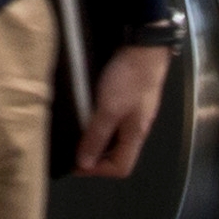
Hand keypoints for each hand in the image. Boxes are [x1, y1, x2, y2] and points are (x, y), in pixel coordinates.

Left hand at [72, 41, 171, 177]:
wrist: (144, 47)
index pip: (121, 168)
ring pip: (115, 137)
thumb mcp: (109, 110)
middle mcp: (137, 127)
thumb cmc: (128, 80)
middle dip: (96, 156)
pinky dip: (100, 122)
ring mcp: (135, 111)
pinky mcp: (130, 97)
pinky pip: (114, 120)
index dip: (98, 171)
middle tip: (73, 149)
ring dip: (97, 138)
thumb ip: (97, 136)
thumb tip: (84, 164)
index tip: (76, 163)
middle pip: (118, 154)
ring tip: (77, 133)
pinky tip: (87, 112)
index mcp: (136, 134)